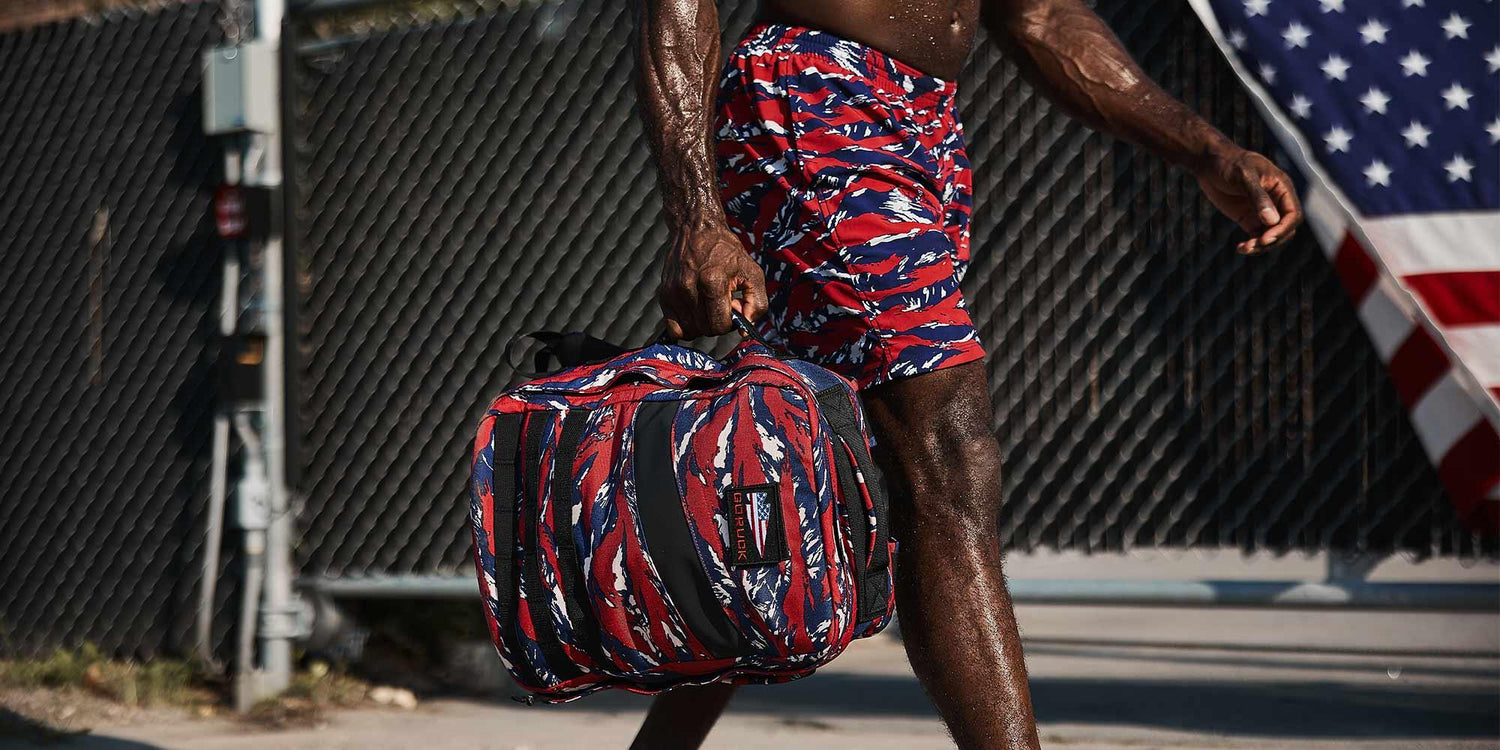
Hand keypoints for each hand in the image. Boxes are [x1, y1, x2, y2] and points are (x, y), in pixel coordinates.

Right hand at [658, 219, 767, 339]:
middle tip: (721, 304)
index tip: (732, 308)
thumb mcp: (752, 271)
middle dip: (717, 323)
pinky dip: (687, 325)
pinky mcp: (664, 294)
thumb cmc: (726, 250)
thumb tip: (745, 330)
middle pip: (705, 330)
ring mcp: (673, 292)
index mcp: (713, 282)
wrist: (696, 228)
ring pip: (690, 331)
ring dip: (703, 324)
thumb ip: (757, 302)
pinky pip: (674, 328)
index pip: (720, 326)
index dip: (730, 323)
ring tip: (708, 304)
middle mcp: (689, 288)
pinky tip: (696, 311)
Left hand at [1194, 147, 1302, 254]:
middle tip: (1253, 245)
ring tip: (1244, 248)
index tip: (1266, 238)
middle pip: (1285, 229)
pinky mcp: (1248, 218)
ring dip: (1261, 246)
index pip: (1293, 214)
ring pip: (1271, 236)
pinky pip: (1256, 236)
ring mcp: (1262, 211)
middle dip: (1272, 240)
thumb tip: (1272, 220)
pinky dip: (1252, 245)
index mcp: (1282, 188)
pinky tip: (1240, 248)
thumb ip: (1258, 197)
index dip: (1283, 229)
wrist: (1209, 163)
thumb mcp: (1244, 177)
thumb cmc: (1229, 163)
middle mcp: (1276, 201)